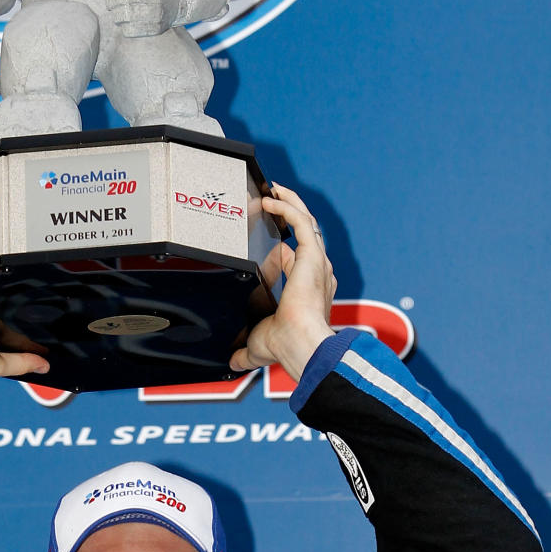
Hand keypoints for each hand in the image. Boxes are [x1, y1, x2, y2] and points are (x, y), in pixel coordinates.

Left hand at [229, 184, 336, 380]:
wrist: (299, 343)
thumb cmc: (286, 346)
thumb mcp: (257, 346)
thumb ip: (245, 352)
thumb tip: (233, 362)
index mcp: (309, 291)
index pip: (295, 260)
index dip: (280, 249)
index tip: (264, 239)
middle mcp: (317, 274)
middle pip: (304, 234)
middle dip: (289, 214)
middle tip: (271, 200)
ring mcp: (316, 263)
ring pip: (306, 222)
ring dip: (289, 203)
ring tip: (273, 188)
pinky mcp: (312, 256)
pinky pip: (302, 221)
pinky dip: (287, 207)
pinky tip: (270, 198)